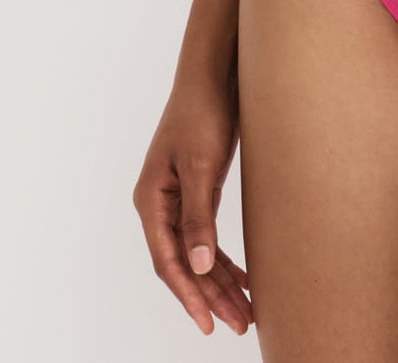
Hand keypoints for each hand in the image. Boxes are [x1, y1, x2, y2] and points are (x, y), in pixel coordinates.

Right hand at [133, 42, 255, 335]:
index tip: (209, 324)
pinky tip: (243, 278)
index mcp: (152, 201)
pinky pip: (206, 237)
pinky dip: (223, 259)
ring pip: (196, 254)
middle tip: (238, 325)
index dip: (189, 295)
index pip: (167, 262)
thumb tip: (196, 266)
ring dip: (219, 283)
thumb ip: (198, 218)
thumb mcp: (202, 166)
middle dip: (210, 297)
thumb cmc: (203, 112)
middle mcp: (160, 204)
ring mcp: (179, 198)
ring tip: (245, 313)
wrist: (214, 72)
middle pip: (183, 264)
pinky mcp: (198, 189)